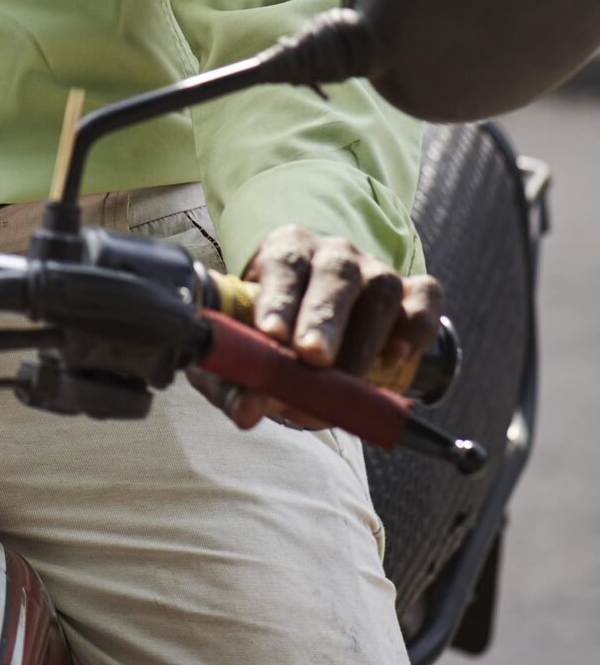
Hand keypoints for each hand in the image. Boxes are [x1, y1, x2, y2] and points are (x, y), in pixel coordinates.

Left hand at [233, 225, 443, 431]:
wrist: (316, 320)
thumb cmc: (275, 332)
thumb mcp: (247, 348)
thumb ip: (240, 379)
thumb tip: (245, 412)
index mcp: (285, 252)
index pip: (283, 265)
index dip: (278, 298)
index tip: (271, 334)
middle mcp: (333, 255)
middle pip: (335, 274)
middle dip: (324, 319)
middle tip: (313, 359)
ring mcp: (377, 270)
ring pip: (381, 289)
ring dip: (365, 339)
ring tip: (349, 381)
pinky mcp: (414, 291)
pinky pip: (425, 300)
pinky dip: (415, 329)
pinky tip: (396, 358)